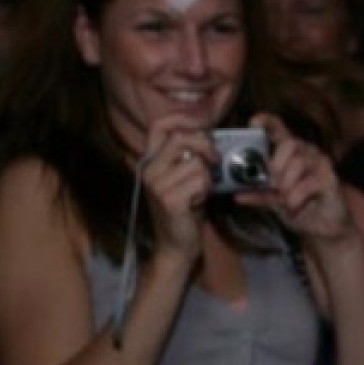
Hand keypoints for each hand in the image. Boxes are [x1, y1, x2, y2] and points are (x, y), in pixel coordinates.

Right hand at [141, 114, 214, 260]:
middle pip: (181, 138)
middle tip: (214, 161)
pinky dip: (206, 190)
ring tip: (200, 191)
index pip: (159, 126)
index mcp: (150, 161)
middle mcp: (149, 170)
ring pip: (196, 163)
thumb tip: (208, 134)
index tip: (203, 124)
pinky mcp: (169, 200)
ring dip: (207, 177)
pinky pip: (200, 181)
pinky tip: (198, 202)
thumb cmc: (185, 209)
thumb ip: (188, 156)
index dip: (182, 118)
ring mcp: (157, 185)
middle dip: (206, 146)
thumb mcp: (183, 177)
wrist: (177, 245)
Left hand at [236, 113, 351, 245]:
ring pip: (299, 163)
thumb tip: (237, 195)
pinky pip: (308, 183)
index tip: (253, 123)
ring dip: (286, 185)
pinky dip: (295, 198)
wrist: (323, 229)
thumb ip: (259, 194)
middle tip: (272, 185)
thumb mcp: (274, 202)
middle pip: (289, 143)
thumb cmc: (301, 208)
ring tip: (284, 199)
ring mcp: (321, 164)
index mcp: (290, 152)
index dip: (266, 121)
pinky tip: (293, 206)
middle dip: (276, 165)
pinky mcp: (330, 179)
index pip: (279, 128)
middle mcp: (307, 152)